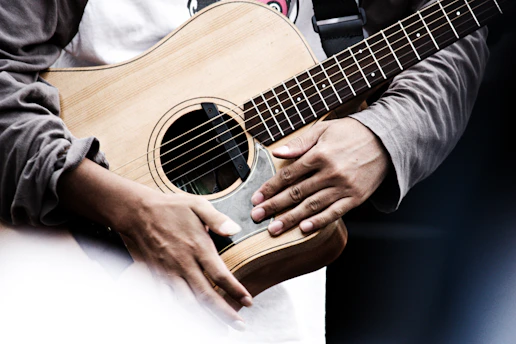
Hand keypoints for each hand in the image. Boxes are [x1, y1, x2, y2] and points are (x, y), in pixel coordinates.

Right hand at [57, 159, 251, 329]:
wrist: (135, 212)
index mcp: (197, 247)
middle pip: (206, 296)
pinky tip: (188, 321)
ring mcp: (167, 272)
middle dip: (224, 314)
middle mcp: (183, 264)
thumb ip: (217, 219)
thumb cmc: (169, 207)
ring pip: (186, 303)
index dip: (235, 291)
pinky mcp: (154, 276)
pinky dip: (178, 314)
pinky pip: (166, 301)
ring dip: (203, 318)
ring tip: (218, 329)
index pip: (220, 275)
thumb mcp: (197, 205)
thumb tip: (236, 229)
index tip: (248, 301)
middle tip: (239, 326)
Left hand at [250, 117, 389, 234]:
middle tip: (257, 216)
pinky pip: (335, 213)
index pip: (289, 175)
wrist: (387, 140)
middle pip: (296, 193)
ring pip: (312, 206)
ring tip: (274, 228)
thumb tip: (277, 152)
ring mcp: (344, 187)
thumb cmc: (352, 133)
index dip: (270, 188)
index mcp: (320, 154)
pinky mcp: (356, 197)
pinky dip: (319, 222)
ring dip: (291, 219)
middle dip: (274, 206)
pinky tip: (304, 229)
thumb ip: (300, 142)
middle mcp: (331, 172)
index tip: (256, 198)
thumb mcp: (324, 129)